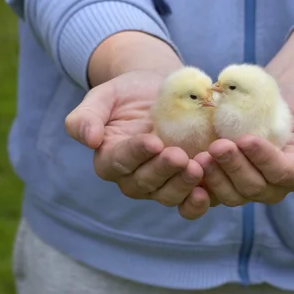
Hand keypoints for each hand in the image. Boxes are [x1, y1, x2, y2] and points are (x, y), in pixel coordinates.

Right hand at [65, 70, 211, 218]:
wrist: (163, 91)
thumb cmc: (129, 93)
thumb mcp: (105, 96)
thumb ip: (87, 115)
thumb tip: (88, 139)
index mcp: (110, 159)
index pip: (118, 162)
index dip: (135, 154)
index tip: (153, 141)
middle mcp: (134, 177)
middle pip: (144, 183)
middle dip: (162, 171)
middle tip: (179, 156)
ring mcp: (162, 183)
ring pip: (167, 195)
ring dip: (182, 185)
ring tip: (197, 168)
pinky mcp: (186, 183)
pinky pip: (188, 202)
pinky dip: (196, 203)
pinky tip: (206, 192)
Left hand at [195, 83, 293, 205]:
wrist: (273, 101)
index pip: (281, 171)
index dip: (263, 158)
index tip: (245, 138)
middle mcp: (273, 187)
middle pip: (253, 186)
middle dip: (234, 167)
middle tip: (217, 146)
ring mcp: (247, 188)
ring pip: (231, 194)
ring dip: (215, 177)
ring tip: (200, 157)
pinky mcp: (225, 184)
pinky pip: (212, 193)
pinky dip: (200, 184)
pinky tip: (188, 168)